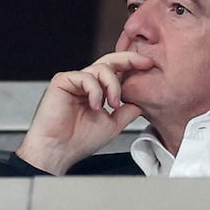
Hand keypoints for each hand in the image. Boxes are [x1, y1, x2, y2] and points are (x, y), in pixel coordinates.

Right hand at [15, 52, 153, 174]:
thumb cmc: (79, 140)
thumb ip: (128, 111)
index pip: (117, 71)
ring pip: (102, 68)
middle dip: (130, 60)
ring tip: (113, 105)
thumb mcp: (114, 124)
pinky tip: (95, 106)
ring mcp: (74, 80)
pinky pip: (85, 76)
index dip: (133, 65)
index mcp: (97, 90)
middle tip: (145, 63)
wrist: (59, 150)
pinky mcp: (63, 80)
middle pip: (110, 61)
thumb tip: (144, 102)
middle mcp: (86, 83)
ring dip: (113, 86)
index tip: (149, 65)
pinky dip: (95, 91)